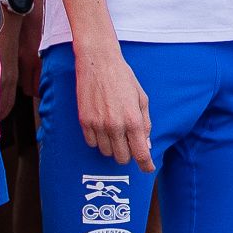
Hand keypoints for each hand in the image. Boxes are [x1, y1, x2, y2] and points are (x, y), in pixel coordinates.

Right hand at [75, 42, 154, 169]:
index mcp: (133, 120)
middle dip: (127, 154)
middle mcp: (115, 126)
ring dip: (112, 146)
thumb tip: (146, 145)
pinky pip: (91, 143)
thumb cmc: (123, 79)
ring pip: (106, 152)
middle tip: (128, 142)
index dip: (145, 165)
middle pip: (122, 158)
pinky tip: (102, 127)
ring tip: (114, 129)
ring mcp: (97, 125)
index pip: (140, 153)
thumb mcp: (142, 99)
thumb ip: (145, 124)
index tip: (148, 169)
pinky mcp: (84, 121)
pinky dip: (98, 140)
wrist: (98, 63)